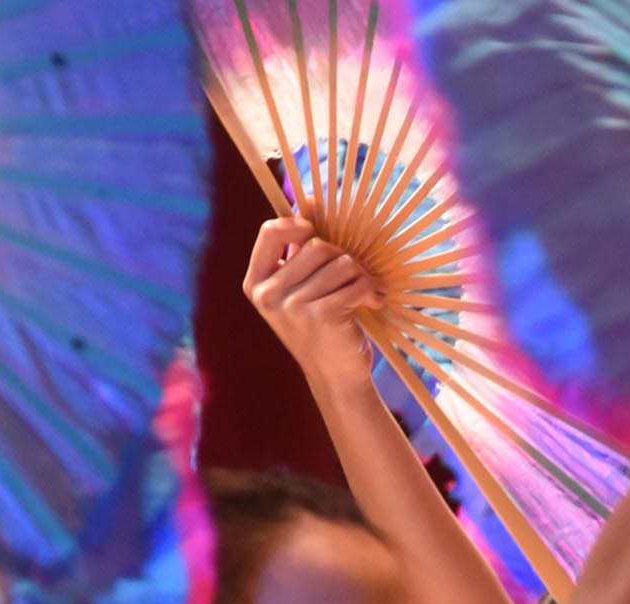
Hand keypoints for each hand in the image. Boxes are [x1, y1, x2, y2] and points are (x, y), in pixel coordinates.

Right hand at [242, 217, 383, 390]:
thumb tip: (310, 201)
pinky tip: (372, 302)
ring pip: (341, 262)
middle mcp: (268, 294)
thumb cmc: (321, 328)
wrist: (336, 377)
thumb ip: (299, 251)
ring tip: (365, 292)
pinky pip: (356, 281)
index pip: (270, 231)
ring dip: (361, 275)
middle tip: (355, 278)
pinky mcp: (320, 315)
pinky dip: (371, 290)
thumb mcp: (300, 290)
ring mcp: (292, 305)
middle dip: (344, 258)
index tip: (316, 235)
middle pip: (317, 245)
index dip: (298, 225)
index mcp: (256, 283)